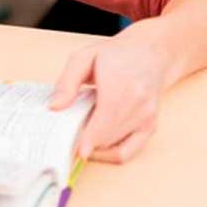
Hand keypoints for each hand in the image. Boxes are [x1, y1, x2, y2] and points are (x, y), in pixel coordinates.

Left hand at [48, 34, 166, 163]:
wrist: (150, 53)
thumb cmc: (116, 54)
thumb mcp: (84, 58)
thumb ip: (67, 82)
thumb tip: (55, 106)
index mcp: (120, 87)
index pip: (104, 123)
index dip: (89, 141)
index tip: (77, 151)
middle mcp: (138, 105)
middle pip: (107, 138)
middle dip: (87, 142)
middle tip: (69, 135)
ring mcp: (146, 118)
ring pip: (117, 147)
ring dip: (98, 147)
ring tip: (84, 132)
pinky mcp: (150, 126)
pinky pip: (131, 151)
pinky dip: (113, 153)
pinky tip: (99, 143)